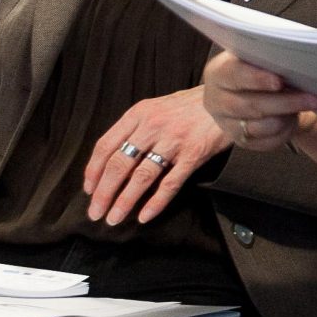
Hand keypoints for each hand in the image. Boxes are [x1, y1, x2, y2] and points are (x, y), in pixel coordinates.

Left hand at [84, 89, 227, 224]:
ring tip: (114, 218)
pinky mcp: (194, 154)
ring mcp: (173, 141)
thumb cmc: (191, 105)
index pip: (105, 146)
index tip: (89, 190)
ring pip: (141, 177)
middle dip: (103, 193)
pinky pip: (170, 183)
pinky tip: (145, 216)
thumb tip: (115, 161)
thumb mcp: (157, 107)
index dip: (94, 171)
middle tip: (95, 212)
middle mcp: (152, 127)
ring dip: (124, 201)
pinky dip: (155, 202)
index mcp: (139, 114)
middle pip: (119, 164)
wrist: (227, 97)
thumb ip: (137, 129)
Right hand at [202, 49, 316, 150]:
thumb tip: (294, 59)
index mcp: (217, 73)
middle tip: (313, 99)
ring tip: (309, 105)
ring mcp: (227, 124)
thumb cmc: (261, 69)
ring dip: (286, 117)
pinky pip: (266, 141)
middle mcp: (216, 100)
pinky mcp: (242, 141)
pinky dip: (284, 131)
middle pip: (250, 105)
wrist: (260, 92)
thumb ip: (268, 59)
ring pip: (259, 126)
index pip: (233, 75)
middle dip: (284, 102)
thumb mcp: (260, 58)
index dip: (256, 79)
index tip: (279, 81)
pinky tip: (295, 120)